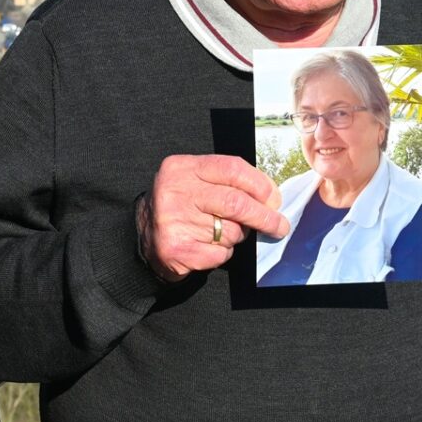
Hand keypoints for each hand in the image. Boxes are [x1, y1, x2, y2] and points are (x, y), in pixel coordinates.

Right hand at [137, 154, 289, 281]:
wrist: (142, 237)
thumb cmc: (180, 206)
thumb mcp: (196, 182)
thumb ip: (229, 183)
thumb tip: (271, 199)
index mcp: (181, 168)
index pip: (232, 169)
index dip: (260, 185)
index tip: (274, 199)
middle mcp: (175, 191)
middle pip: (236, 202)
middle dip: (264, 216)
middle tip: (279, 226)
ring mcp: (173, 221)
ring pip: (230, 231)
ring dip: (236, 236)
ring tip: (219, 233)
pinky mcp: (177, 249)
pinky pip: (220, 253)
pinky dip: (222, 253)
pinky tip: (206, 246)